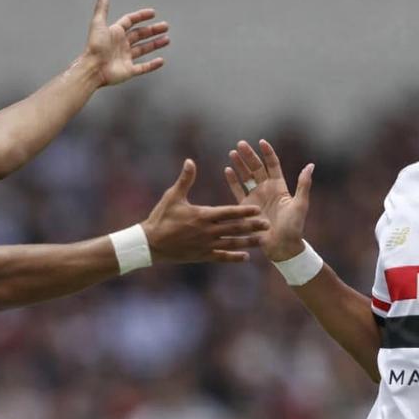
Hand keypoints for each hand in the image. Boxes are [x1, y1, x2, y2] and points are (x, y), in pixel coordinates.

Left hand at [84, 0, 168, 86]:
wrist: (93, 68)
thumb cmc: (95, 47)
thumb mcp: (98, 24)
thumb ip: (102, 8)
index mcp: (115, 33)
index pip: (130, 21)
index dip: (141, 16)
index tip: (152, 13)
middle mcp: (121, 44)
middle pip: (140, 35)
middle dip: (153, 30)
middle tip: (165, 26)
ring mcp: (125, 58)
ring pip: (143, 49)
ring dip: (155, 44)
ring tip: (166, 39)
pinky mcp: (129, 70)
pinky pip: (143, 67)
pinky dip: (152, 65)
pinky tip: (161, 60)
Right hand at [142, 159, 269, 262]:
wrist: (150, 243)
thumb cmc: (161, 217)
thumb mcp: (172, 196)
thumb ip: (185, 180)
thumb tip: (190, 161)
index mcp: (202, 215)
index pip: (228, 212)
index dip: (243, 211)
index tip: (257, 209)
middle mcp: (207, 231)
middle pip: (234, 228)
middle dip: (252, 226)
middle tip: (267, 224)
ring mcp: (205, 245)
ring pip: (231, 243)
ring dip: (248, 242)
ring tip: (262, 241)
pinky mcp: (202, 255)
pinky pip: (221, 256)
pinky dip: (234, 257)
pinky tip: (246, 257)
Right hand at [223, 139, 314, 260]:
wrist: (282, 247)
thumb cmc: (294, 227)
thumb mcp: (300, 204)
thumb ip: (303, 185)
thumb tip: (311, 165)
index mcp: (280, 187)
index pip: (272, 165)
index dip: (267, 153)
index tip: (261, 142)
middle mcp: (267, 189)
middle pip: (256, 168)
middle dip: (249, 155)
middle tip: (241, 144)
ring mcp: (256, 198)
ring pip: (246, 177)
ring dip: (239, 165)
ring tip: (232, 153)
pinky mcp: (246, 207)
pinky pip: (238, 191)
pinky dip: (233, 180)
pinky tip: (227, 170)